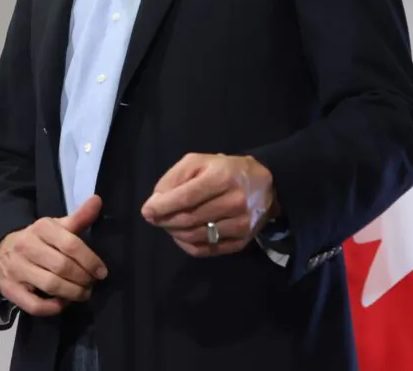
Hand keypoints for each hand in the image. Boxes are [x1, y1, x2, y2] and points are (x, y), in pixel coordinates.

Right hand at [0, 195, 107, 316]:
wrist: (0, 249)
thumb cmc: (37, 239)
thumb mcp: (56, 226)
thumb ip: (79, 217)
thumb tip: (98, 200)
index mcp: (41, 228)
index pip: (70, 244)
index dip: (90, 260)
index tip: (102, 272)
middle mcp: (27, 246)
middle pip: (62, 267)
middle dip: (82, 279)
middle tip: (92, 284)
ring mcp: (16, 269)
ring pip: (50, 285)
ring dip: (72, 293)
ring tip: (83, 293)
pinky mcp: (9, 289)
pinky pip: (34, 305)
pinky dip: (52, 307)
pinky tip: (63, 303)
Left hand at [140, 153, 278, 256]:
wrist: (266, 185)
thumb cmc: (225, 170)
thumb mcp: (199, 162)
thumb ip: (175, 177)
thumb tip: (155, 202)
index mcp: (222, 177)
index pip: (186, 197)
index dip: (162, 206)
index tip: (146, 211)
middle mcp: (234, 202)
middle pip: (188, 219)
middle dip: (165, 220)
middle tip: (154, 218)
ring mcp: (240, 224)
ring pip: (195, 236)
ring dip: (174, 232)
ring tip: (168, 224)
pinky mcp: (242, 241)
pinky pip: (206, 250)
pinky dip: (187, 245)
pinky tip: (181, 235)